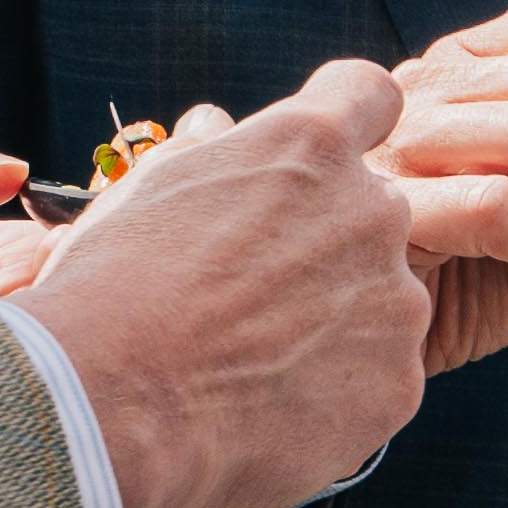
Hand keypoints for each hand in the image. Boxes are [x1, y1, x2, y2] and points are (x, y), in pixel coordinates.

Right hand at [20, 61, 433, 507]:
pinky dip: (338, 396)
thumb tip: (214, 126)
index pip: (370, 97)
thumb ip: (204, 151)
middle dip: (329, 246)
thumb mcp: (146, 191)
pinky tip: (272, 410)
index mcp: (309, 146)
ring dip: (337, 325)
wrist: (108, 409)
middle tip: (256, 296)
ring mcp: (395, 302)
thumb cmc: (110, 291)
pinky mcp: (399, 383)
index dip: (348, 125)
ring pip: (382, 304)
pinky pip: (380, 379)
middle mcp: (371, 211)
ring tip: (254, 365)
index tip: (321, 163)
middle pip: (373, 215)